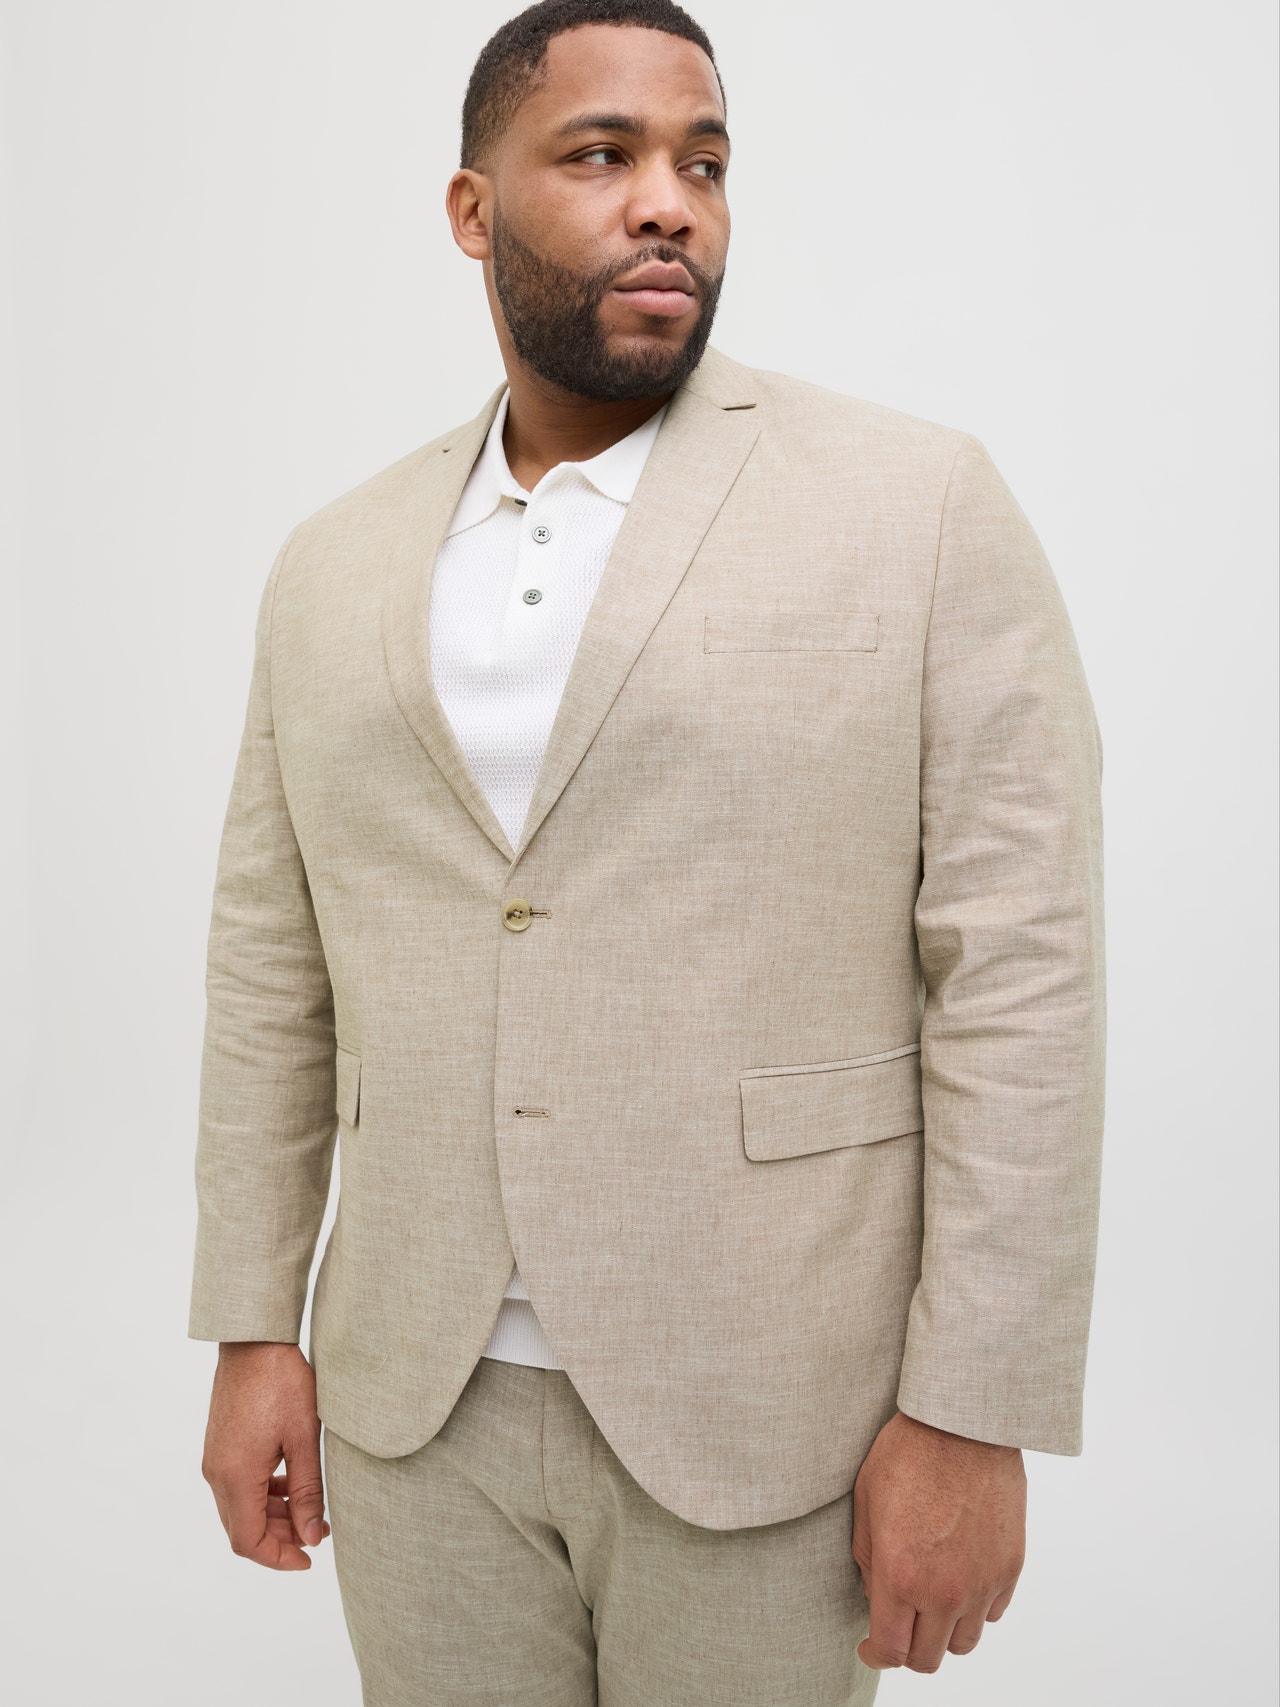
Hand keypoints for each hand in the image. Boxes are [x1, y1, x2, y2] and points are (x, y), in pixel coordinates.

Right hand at [201, 1341, 330, 1570]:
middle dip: (280, 1538)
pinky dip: (263, 1495)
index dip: (277, 1559)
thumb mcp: (304, 1438)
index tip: (309, 1560)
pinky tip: (290, 1483)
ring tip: (310, 1509)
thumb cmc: (282, 1382)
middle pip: (242, 1528)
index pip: (247, 1542)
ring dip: (272, 1516)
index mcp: (235, 1477)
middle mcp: (216, 1474)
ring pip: (240, 1508)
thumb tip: (311, 1538)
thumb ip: (307, 1491)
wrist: (253, 1340)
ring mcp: (215, 1459)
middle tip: (318, 1531)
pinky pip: (237, 1486)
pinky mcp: (220, 1446)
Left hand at [851, 1410, 1025, 1672]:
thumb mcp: (866, 1502)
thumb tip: (876, 1593)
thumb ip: (867, 1561)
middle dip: (908, 1646)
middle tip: (899, 1622)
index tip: (870, 1646)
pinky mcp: (1010, 1567)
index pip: (890, 1650)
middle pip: (928, 1657)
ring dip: (944, 1630)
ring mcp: (982, 1582)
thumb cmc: (909, 1452)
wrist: (963, 1423)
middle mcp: (945, 1590)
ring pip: (964, 1642)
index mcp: (901, 1576)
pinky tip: (959, 1576)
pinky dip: (975, 1606)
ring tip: (930, 1599)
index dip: (875, 1653)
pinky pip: (992, 1611)